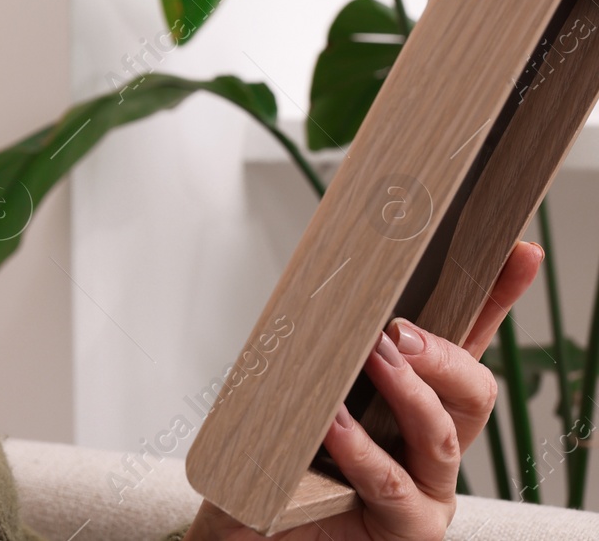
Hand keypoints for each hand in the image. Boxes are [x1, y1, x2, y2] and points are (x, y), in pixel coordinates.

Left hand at [190, 240, 543, 540]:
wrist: (244, 531)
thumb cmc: (272, 461)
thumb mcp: (293, 387)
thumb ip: (318, 347)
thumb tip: (318, 283)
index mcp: (412, 401)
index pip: (466, 343)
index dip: (496, 299)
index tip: (521, 252)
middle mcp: (428, 446)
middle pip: (473, 391)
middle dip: (442, 354)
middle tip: (396, 330)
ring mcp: (424, 491)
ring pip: (441, 436)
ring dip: (408, 392)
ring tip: (373, 359)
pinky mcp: (404, 530)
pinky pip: (393, 486)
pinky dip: (362, 450)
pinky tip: (335, 424)